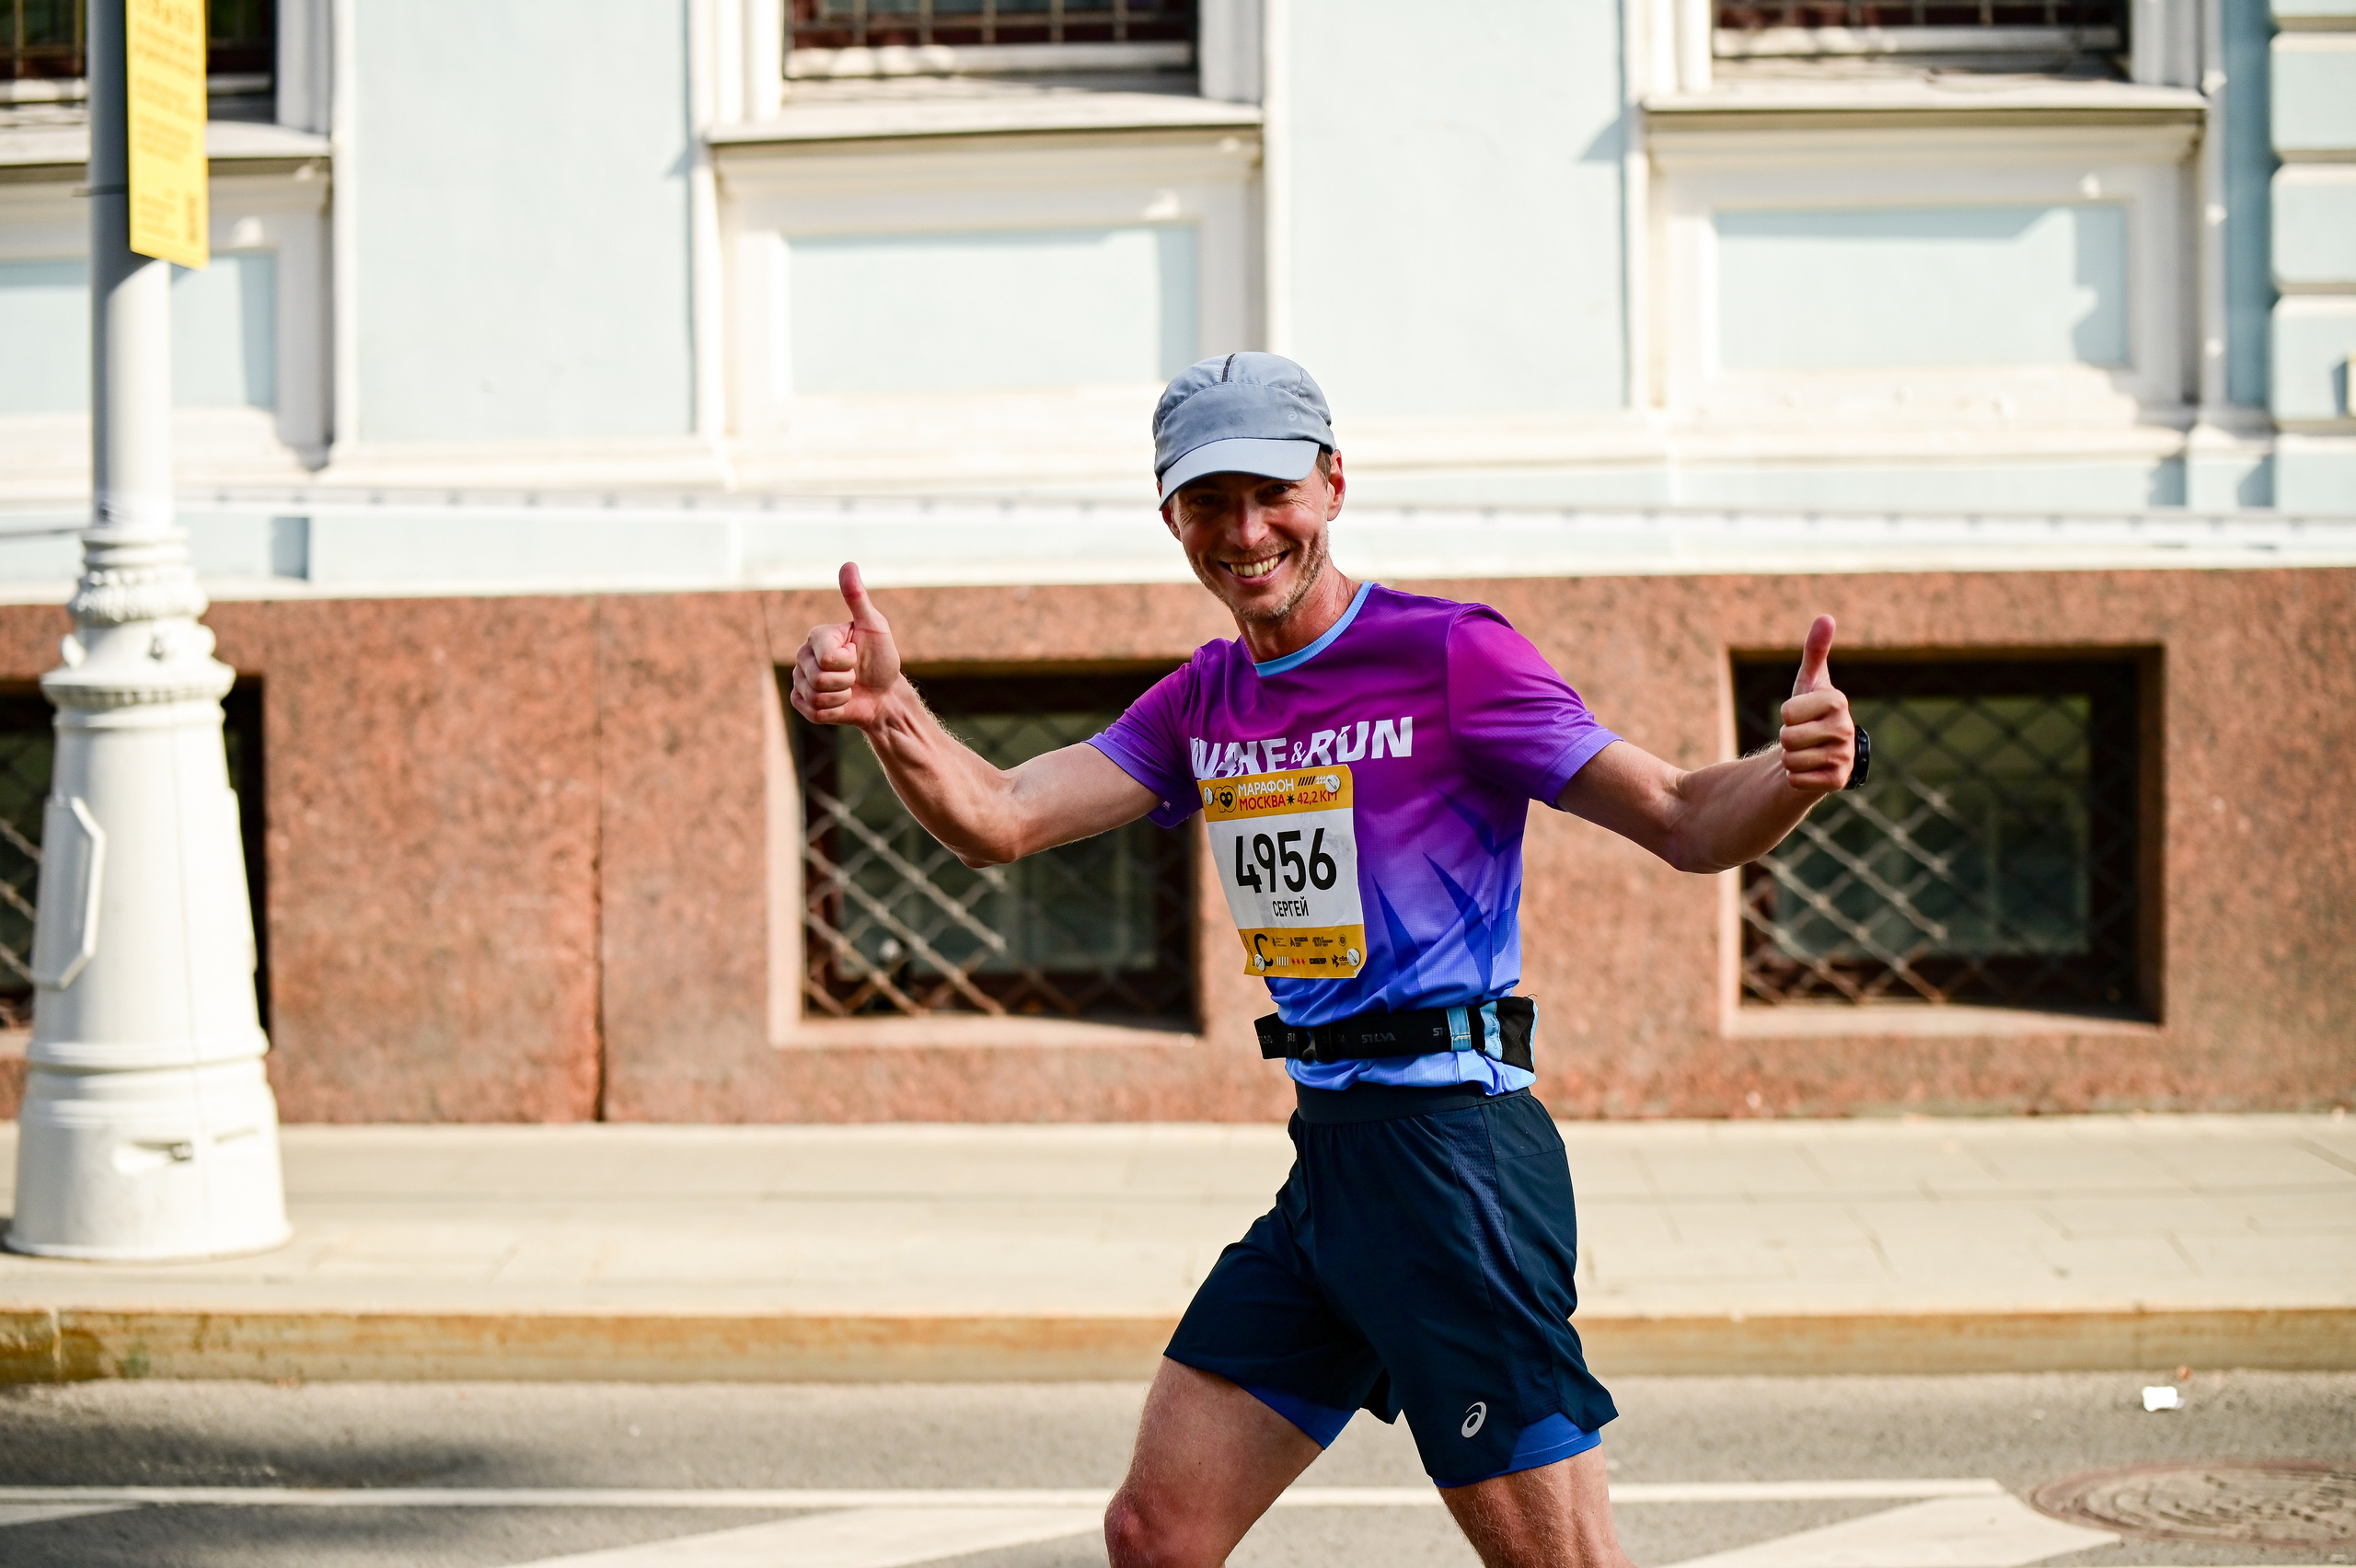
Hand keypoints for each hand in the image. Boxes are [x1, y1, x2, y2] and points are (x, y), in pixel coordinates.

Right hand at [791, 562, 901, 728]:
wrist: (884, 694)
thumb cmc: (881, 659)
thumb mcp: (874, 626)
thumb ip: (858, 598)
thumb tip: (848, 564)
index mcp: (817, 636)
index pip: (826, 657)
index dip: (848, 662)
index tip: (857, 655)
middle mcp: (803, 656)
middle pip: (819, 678)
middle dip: (846, 681)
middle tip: (854, 674)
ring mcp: (800, 680)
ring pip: (816, 696)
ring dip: (842, 697)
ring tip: (849, 688)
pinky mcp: (802, 703)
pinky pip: (813, 711)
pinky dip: (835, 711)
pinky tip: (841, 702)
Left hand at [1779, 614, 1856, 794]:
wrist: (1819, 751)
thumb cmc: (1810, 712)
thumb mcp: (1809, 681)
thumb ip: (1815, 650)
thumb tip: (1826, 617)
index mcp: (1837, 701)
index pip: (1787, 712)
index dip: (1787, 714)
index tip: (1801, 714)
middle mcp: (1846, 729)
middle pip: (1787, 737)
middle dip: (1787, 738)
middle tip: (1802, 736)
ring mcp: (1844, 757)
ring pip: (1791, 760)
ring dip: (1791, 758)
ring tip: (1806, 751)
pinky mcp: (1838, 781)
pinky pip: (1796, 780)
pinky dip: (1795, 777)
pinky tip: (1810, 770)